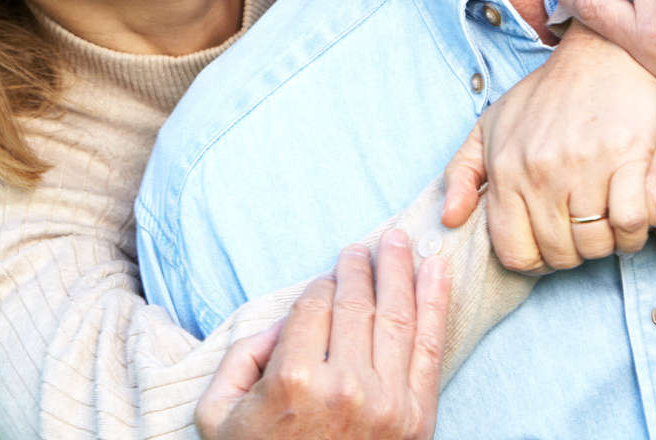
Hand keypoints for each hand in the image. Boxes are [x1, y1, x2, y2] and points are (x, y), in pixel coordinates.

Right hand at [195, 229, 449, 439]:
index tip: (323, 283)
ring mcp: (388, 400)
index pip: (312, 304)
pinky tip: (436, 270)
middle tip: (361, 247)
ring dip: (400, 269)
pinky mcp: (418, 415)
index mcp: (294, 378)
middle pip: (355, 302)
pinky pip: (431, 345)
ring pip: (397, 314)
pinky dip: (436, 301)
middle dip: (359, 266)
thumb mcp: (219, 413)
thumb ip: (240, 357)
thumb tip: (282, 322)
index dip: (317, 287)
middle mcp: (345, 384)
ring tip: (400, 241)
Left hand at [441, 23, 655, 273]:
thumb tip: (449, 220)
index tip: (548, 247)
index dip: (534, 261)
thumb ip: (462, 174)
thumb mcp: (490, 126)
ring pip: (595, 246)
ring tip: (604, 222)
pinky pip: (630, 224)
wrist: (601, 54)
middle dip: (572, 254)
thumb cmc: (546, 95)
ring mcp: (582, 165)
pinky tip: (628, 215)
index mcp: (505, 168)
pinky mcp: (626, 157)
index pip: (513, 252)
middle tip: (580, 231)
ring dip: (605, 245)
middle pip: (557, 255)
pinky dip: (633, 233)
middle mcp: (539, 171)